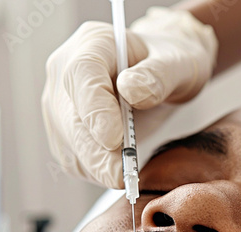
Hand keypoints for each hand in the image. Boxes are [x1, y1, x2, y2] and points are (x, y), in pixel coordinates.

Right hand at [42, 7, 217, 187]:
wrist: (164, 73)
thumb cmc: (171, 64)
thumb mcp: (179, 64)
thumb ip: (158, 75)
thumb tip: (131, 91)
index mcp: (94, 44)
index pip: (83, 76)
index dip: (96, 111)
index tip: (113, 140)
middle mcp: (67, 72)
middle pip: (71, 117)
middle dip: (96, 153)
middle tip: (124, 177)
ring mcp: (62, 102)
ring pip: (69, 143)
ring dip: (96, 167)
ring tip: (128, 177)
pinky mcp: (66, 130)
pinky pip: (74, 158)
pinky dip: (95, 172)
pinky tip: (118, 173)